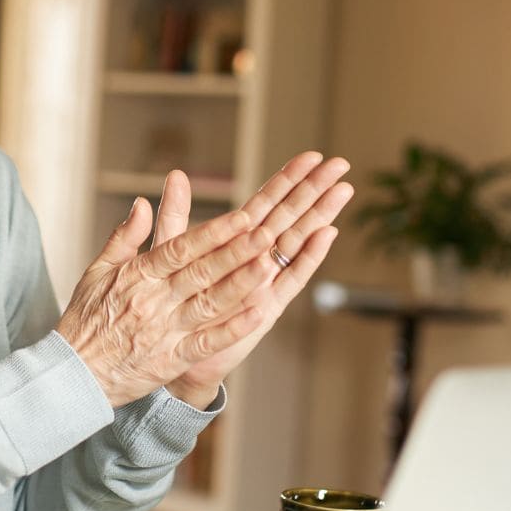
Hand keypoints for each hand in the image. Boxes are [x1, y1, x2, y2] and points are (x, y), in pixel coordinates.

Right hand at [56, 199, 281, 407]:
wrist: (73, 373)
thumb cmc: (85, 320)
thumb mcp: (96, 271)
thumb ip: (123, 237)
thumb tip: (142, 203)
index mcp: (138, 276)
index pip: (180, 248)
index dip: (213, 232)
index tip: (241, 218)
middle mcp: (154, 300)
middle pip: (201, 271)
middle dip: (236, 251)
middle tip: (265, 233)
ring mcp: (165, 331)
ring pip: (208, 303)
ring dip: (241, 284)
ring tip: (269, 266)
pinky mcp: (171, 360)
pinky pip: (207, 342)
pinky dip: (232, 328)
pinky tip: (257, 314)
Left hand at [159, 154, 353, 405]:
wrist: (172, 354)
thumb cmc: (171, 304)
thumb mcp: (168, 253)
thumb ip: (175, 215)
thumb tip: (176, 174)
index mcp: (234, 242)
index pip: (266, 203)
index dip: (288, 179)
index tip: (311, 155)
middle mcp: (256, 258)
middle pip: (289, 216)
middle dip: (314, 189)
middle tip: (341, 164)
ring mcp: (265, 282)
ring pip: (297, 241)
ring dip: (320, 215)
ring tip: (343, 190)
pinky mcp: (267, 307)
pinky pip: (291, 278)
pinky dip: (309, 256)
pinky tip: (327, 234)